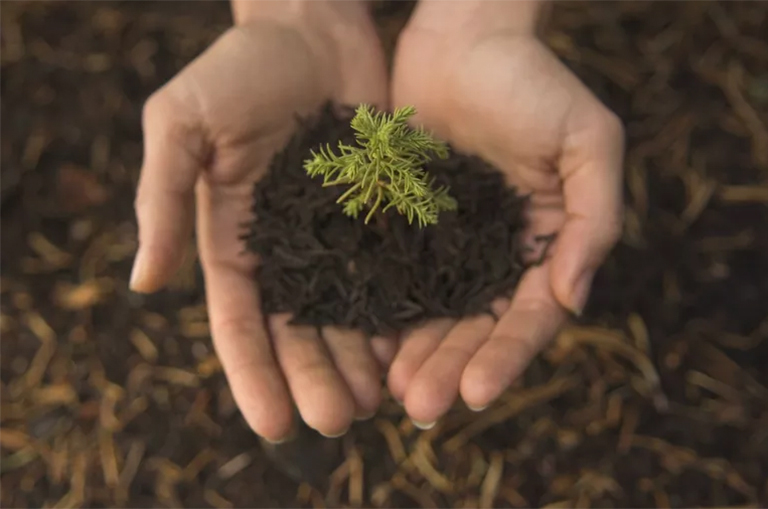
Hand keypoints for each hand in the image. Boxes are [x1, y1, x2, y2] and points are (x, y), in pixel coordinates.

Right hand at [130, 1, 393, 440]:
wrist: (312, 28)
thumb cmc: (239, 68)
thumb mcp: (181, 123)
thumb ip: (162, 199)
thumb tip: (146, 284)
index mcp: (232, 238)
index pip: (240, 321)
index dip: (253, 374)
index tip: (272, 425)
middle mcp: (286, 250)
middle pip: (298, 330)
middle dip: (314, 378)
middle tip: (338, 422)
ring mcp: (336, 237)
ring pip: (348, 314)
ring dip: (358, 362)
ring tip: (377, 405)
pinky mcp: (381, 216)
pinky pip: (391, 275)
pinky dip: (398, 315)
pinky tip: (412, 350)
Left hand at [387, 0, 624, 425]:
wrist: (464, 38)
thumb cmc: (533, 81)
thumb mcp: (588, 141)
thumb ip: (594, 219)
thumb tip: (574, 299)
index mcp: (542, 245)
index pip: (528, 316)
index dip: (506, 357)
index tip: (476, 393)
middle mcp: (492, 255)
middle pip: (473, 326)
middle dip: (450, 367)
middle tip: (420, 405)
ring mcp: (443, 245)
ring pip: (428, 313)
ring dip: (412, 355)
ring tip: (389, 392)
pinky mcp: (399, 226)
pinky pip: (388, 277)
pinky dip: (378, 312)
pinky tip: (360, 345)